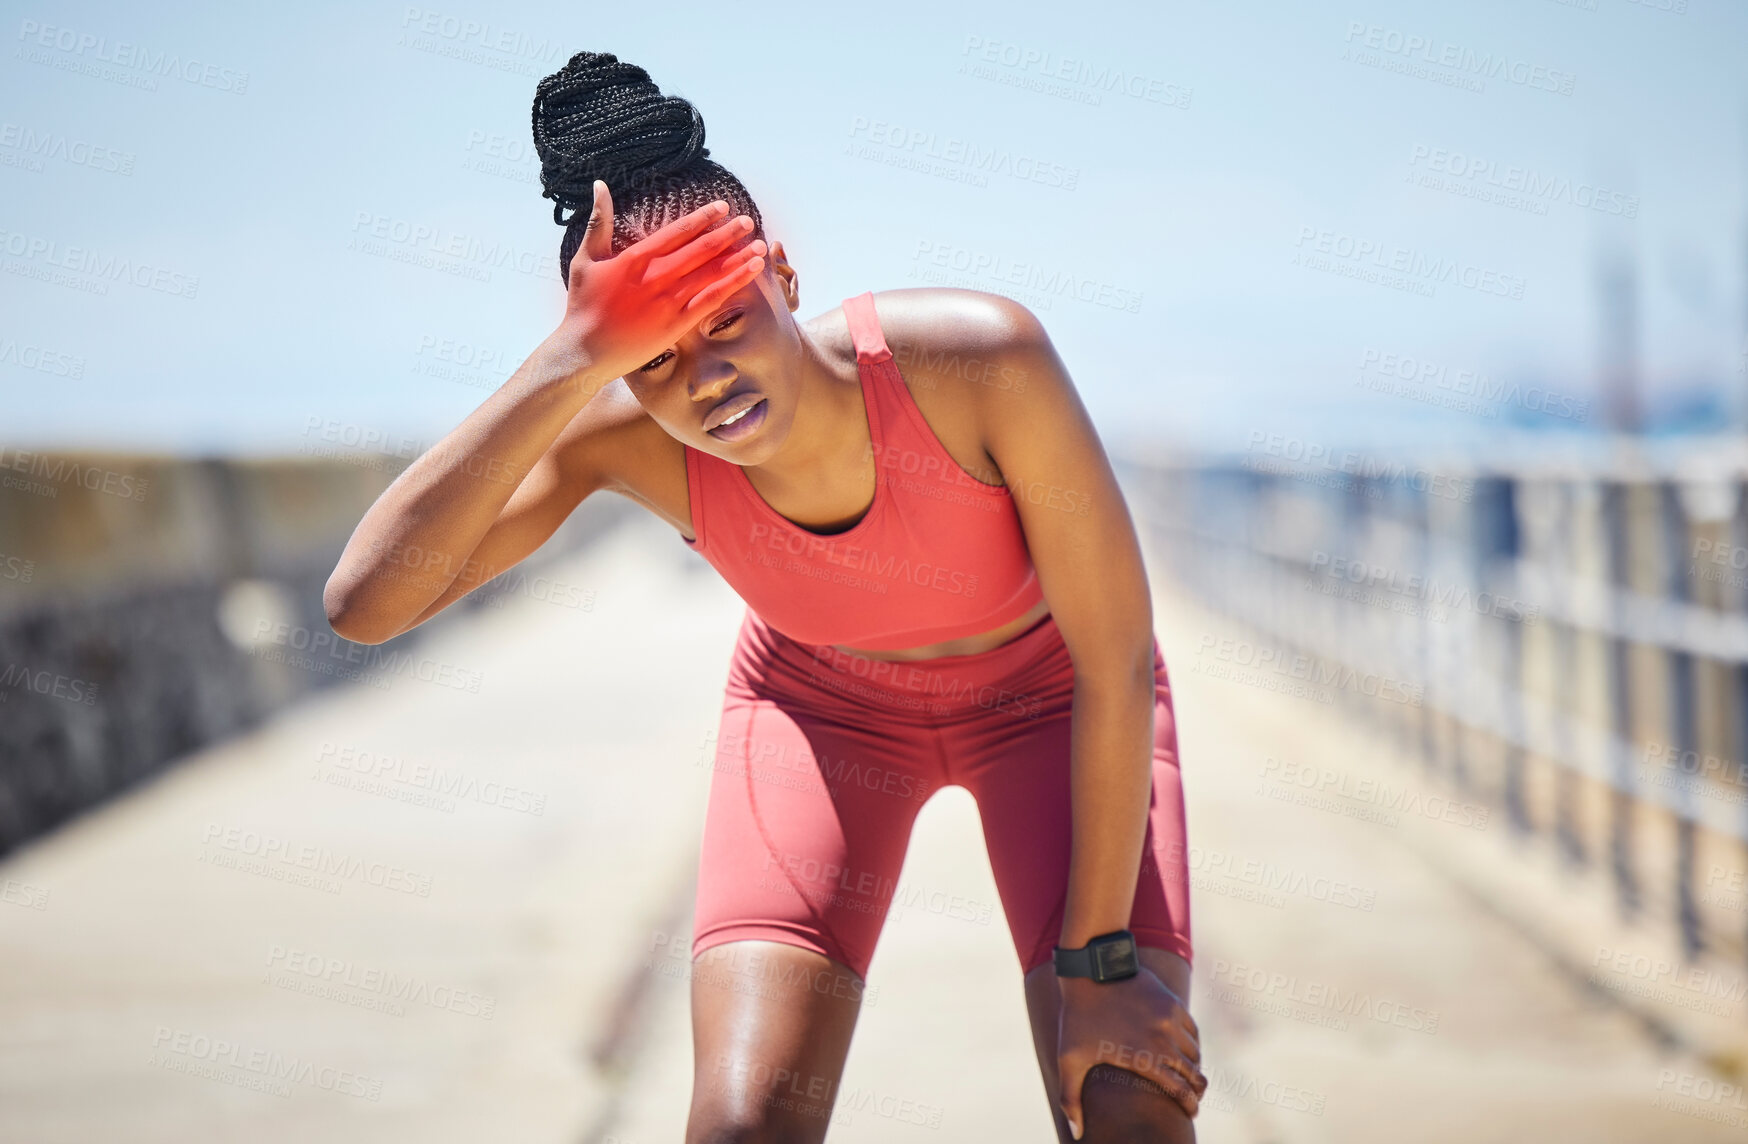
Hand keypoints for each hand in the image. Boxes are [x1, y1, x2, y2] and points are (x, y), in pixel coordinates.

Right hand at [558, 179, 766, 380]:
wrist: (584, 351)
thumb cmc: (583, 305)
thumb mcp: (585, 259)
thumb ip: (598, 222)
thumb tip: (599, 185)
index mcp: (636, 258)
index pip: (677, 232)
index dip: (702, 218)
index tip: (722, 207)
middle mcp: (657, 276)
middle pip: (701, 249)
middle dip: (728, 234)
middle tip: (748, 221)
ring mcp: (669, 301)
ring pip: (711, 273)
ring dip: (737, 258)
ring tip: (759, 245)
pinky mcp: (676, 324)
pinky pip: (711, 300)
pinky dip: (733, 284)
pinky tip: (750, 272)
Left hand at [1057, 969, 1205, 1138]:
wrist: (1090, 971)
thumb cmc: (1077, 1018)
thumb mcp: (1069, 1059)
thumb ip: (1070, 1098)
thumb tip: (1076, 1132)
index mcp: (1144, 1058)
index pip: (1181, 1091)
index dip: (1189, 1106)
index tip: (1190, 1112)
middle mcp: (1163, 1040)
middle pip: (1195, 1074)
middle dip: (1196, 1090)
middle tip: (1192, 1098)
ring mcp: (1170, 1019)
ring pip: (1195, 1052)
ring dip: (1193, 1065)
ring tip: (1187, 1073)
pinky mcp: (1172, 1002)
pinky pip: (1192, 1030)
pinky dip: (1192, 1043)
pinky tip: (1184, 1048)